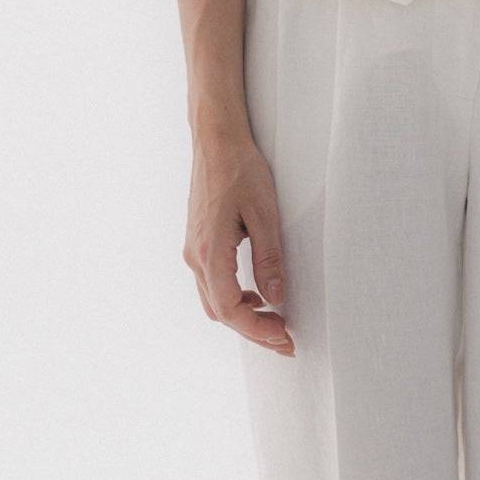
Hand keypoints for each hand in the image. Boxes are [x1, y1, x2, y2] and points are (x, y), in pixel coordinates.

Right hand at [182, 123, 294, 354]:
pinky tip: (256, 294)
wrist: (216, 140)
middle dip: (253, 330)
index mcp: (211, 252)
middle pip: (221, 312)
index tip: (284, 337)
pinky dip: (233, 297)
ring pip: (214, 301)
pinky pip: (212, 283)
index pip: (231, 310)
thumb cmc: (241, 170)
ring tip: (275, 320)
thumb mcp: (265, 214)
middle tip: (285, 339)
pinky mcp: (198, 242)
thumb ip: (270, 259)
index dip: (258, 330)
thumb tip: (276, 299)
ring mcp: (193, 250)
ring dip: (242, 316)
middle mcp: (196, 256)